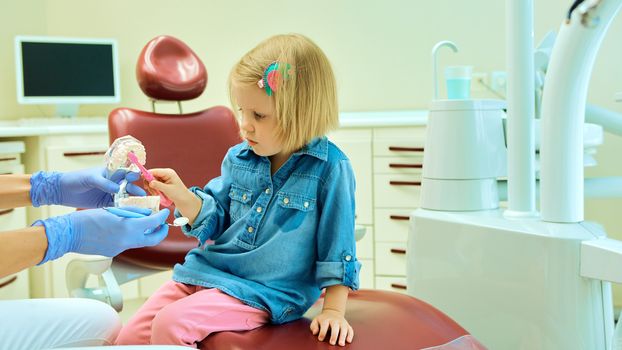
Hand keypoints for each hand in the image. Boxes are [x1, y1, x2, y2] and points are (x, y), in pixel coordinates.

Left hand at [30, 168, 145, 207]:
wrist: (61, 191)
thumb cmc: (76, 179)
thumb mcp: (90, 178)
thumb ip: (104, 183)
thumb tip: (117, 189)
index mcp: (109, 173)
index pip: (124, 172)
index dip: (132, 174)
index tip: (138, 177)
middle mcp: (112, 183)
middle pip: (127, 186)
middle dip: (135, 189)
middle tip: (142, 194)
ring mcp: (109, 194)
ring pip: (124, 197)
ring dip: (132, 200)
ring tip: (140, 204)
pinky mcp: (105, 204)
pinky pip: (117, 206)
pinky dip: (123, 209)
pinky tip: (130, 212)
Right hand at [35, 207, 169, 263]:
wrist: (69, 234)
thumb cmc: (87, 219)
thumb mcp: (112, 210)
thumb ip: (130, 213)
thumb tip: (144, 213)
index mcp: (127, 227)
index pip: (153, 223)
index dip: (161, 217)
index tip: (164, 212)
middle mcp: (126, 241)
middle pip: (153, 239)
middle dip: (161, 231)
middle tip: (162, 223)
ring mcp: (120, 249)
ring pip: (141, 242)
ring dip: (146, 234)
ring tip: (144, 223)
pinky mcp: (113, 252)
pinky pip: (128, 244)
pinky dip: (132, 236)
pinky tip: (126, 228)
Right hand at [148, 168, 193, 203]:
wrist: (184, 199)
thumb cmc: (179, 194)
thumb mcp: (168, 190)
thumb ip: (158, 185)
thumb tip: (150, 182)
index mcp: (168, 172)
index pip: (154, 171)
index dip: (147, 174)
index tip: (142, 179)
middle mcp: (165, 173)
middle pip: (152, 175)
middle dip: (150, 183)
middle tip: (151, 191)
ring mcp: (164, 178)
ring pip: (152, 180)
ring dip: (152, 187)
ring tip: (156, 194)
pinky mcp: (162, 182)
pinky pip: (154, 184)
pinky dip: (154, 189)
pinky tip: (157, 193)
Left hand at [310, 309, 353, 345]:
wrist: (333, 312)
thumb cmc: (323, 320)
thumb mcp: (316, 321)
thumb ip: (314, 326)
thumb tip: (315, 332)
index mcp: (326, 319)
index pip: (324, 326)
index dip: (322, 332)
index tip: (320, 339)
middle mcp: (335, 320)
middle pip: (335, 327)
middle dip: (334, 335)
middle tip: (332, 343)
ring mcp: (342, 322)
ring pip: (344, 328)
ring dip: (343, 336)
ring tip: (341, 344)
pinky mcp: (347, 325)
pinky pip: (350, 329)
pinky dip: (350, 335)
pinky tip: (348, 341)